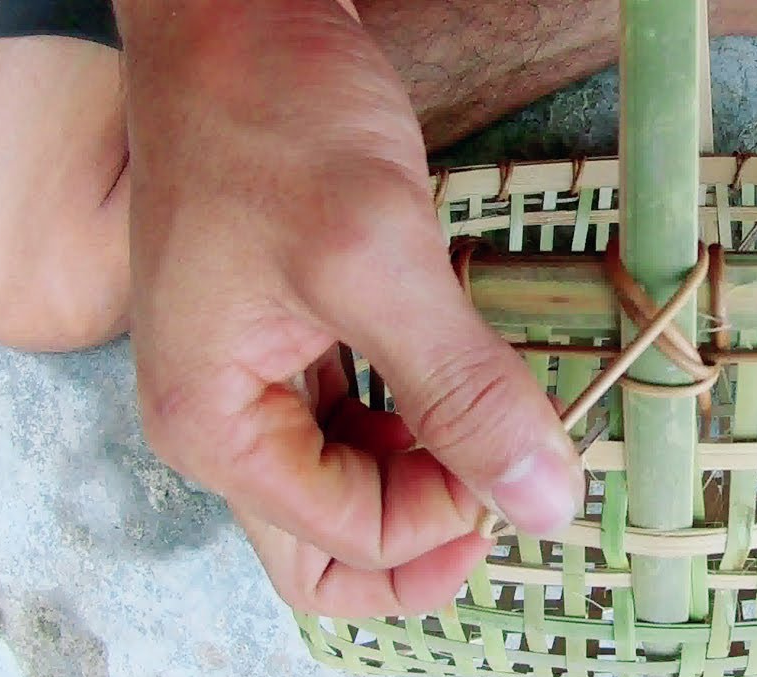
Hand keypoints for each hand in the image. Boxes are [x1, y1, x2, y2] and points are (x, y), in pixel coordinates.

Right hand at [114, 0, 583, 616]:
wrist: (235, 19)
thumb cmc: (270, 116)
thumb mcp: (375, 256)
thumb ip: (459, 388)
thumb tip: (542, 499)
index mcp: (214, 424)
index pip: (346, 543)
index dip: (447, 517)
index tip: (521, 454)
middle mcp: (226, 418)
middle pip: (336, 544)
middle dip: (429, 530)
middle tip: (513, 478)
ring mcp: (259, 380)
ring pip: (356, 485)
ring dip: (433, 476)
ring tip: (503, 424)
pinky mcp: (295, 340)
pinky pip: (363, 420)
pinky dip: (421, 423)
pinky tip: (466, 388)